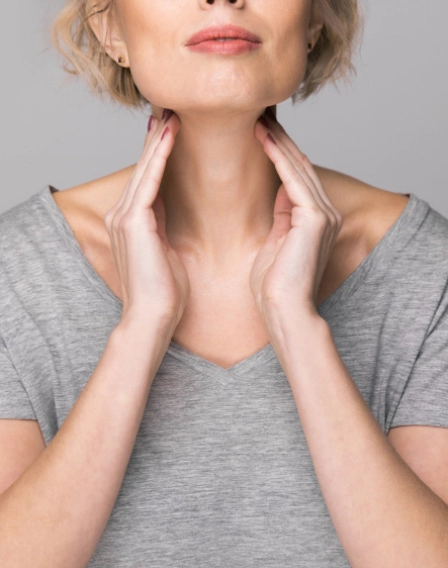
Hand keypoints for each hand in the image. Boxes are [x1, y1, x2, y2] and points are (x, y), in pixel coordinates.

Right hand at [103, 110, 189, 329]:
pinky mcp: (132, 221)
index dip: (158, 153)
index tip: (171, 129)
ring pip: (144, 169)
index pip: (147, 179)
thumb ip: (161, 226)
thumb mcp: (165, 250)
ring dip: (159, 139)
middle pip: (143, 168)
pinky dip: (160, 156)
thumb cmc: (164, 291)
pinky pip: (150, 180)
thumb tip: (167, 209)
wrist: (153, 316)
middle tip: (170, 108)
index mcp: (131, 222)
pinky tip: (170, 135)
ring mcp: (124, 216)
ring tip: (172, 112)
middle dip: (157, 138)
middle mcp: (122, 214)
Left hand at [249, 110, 342, 322]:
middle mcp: (325, 213)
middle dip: (279, 138)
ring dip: (277, 140)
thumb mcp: (276, 242)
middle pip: (299, 165)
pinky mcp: (315, 218)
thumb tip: (278, 191)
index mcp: (316, 219)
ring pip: (297, 166)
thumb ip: (281, 216)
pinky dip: (277, 155)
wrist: (283, 310)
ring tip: (258, 117)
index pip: (296, 176)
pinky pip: (293, 178)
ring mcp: (323, 214)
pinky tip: (262, 136)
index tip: (260, 130)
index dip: (279, 151)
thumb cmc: (274, 286)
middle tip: (260, 113)